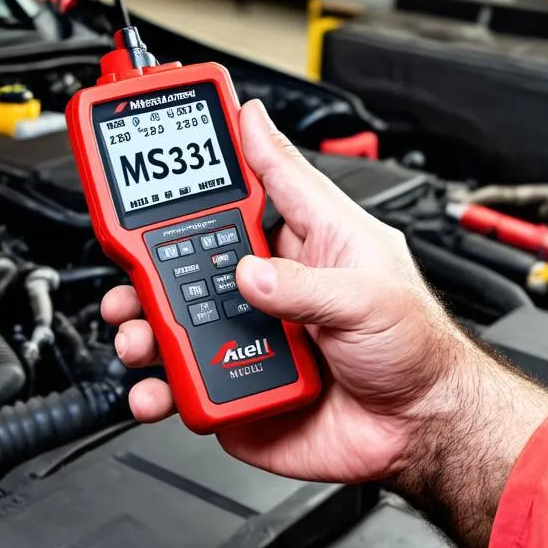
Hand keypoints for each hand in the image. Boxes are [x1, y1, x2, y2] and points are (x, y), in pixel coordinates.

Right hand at [103, 100, 547, 495]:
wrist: (416, 431)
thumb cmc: (415, 352)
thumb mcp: (371, 297)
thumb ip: (307, 285)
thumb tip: (249, 272)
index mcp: (310, 242)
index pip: (265, 179)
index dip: (233, 144)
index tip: (199, 115)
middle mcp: (273, 283)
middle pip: (195, 253)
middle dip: (152, 256)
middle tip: (131, 262)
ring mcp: (250, 333)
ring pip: (177, 317)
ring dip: (144, 322)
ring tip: (138, 333)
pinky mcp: (237, 382)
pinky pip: (183, 381)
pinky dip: (158, 385)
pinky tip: (155, 386)